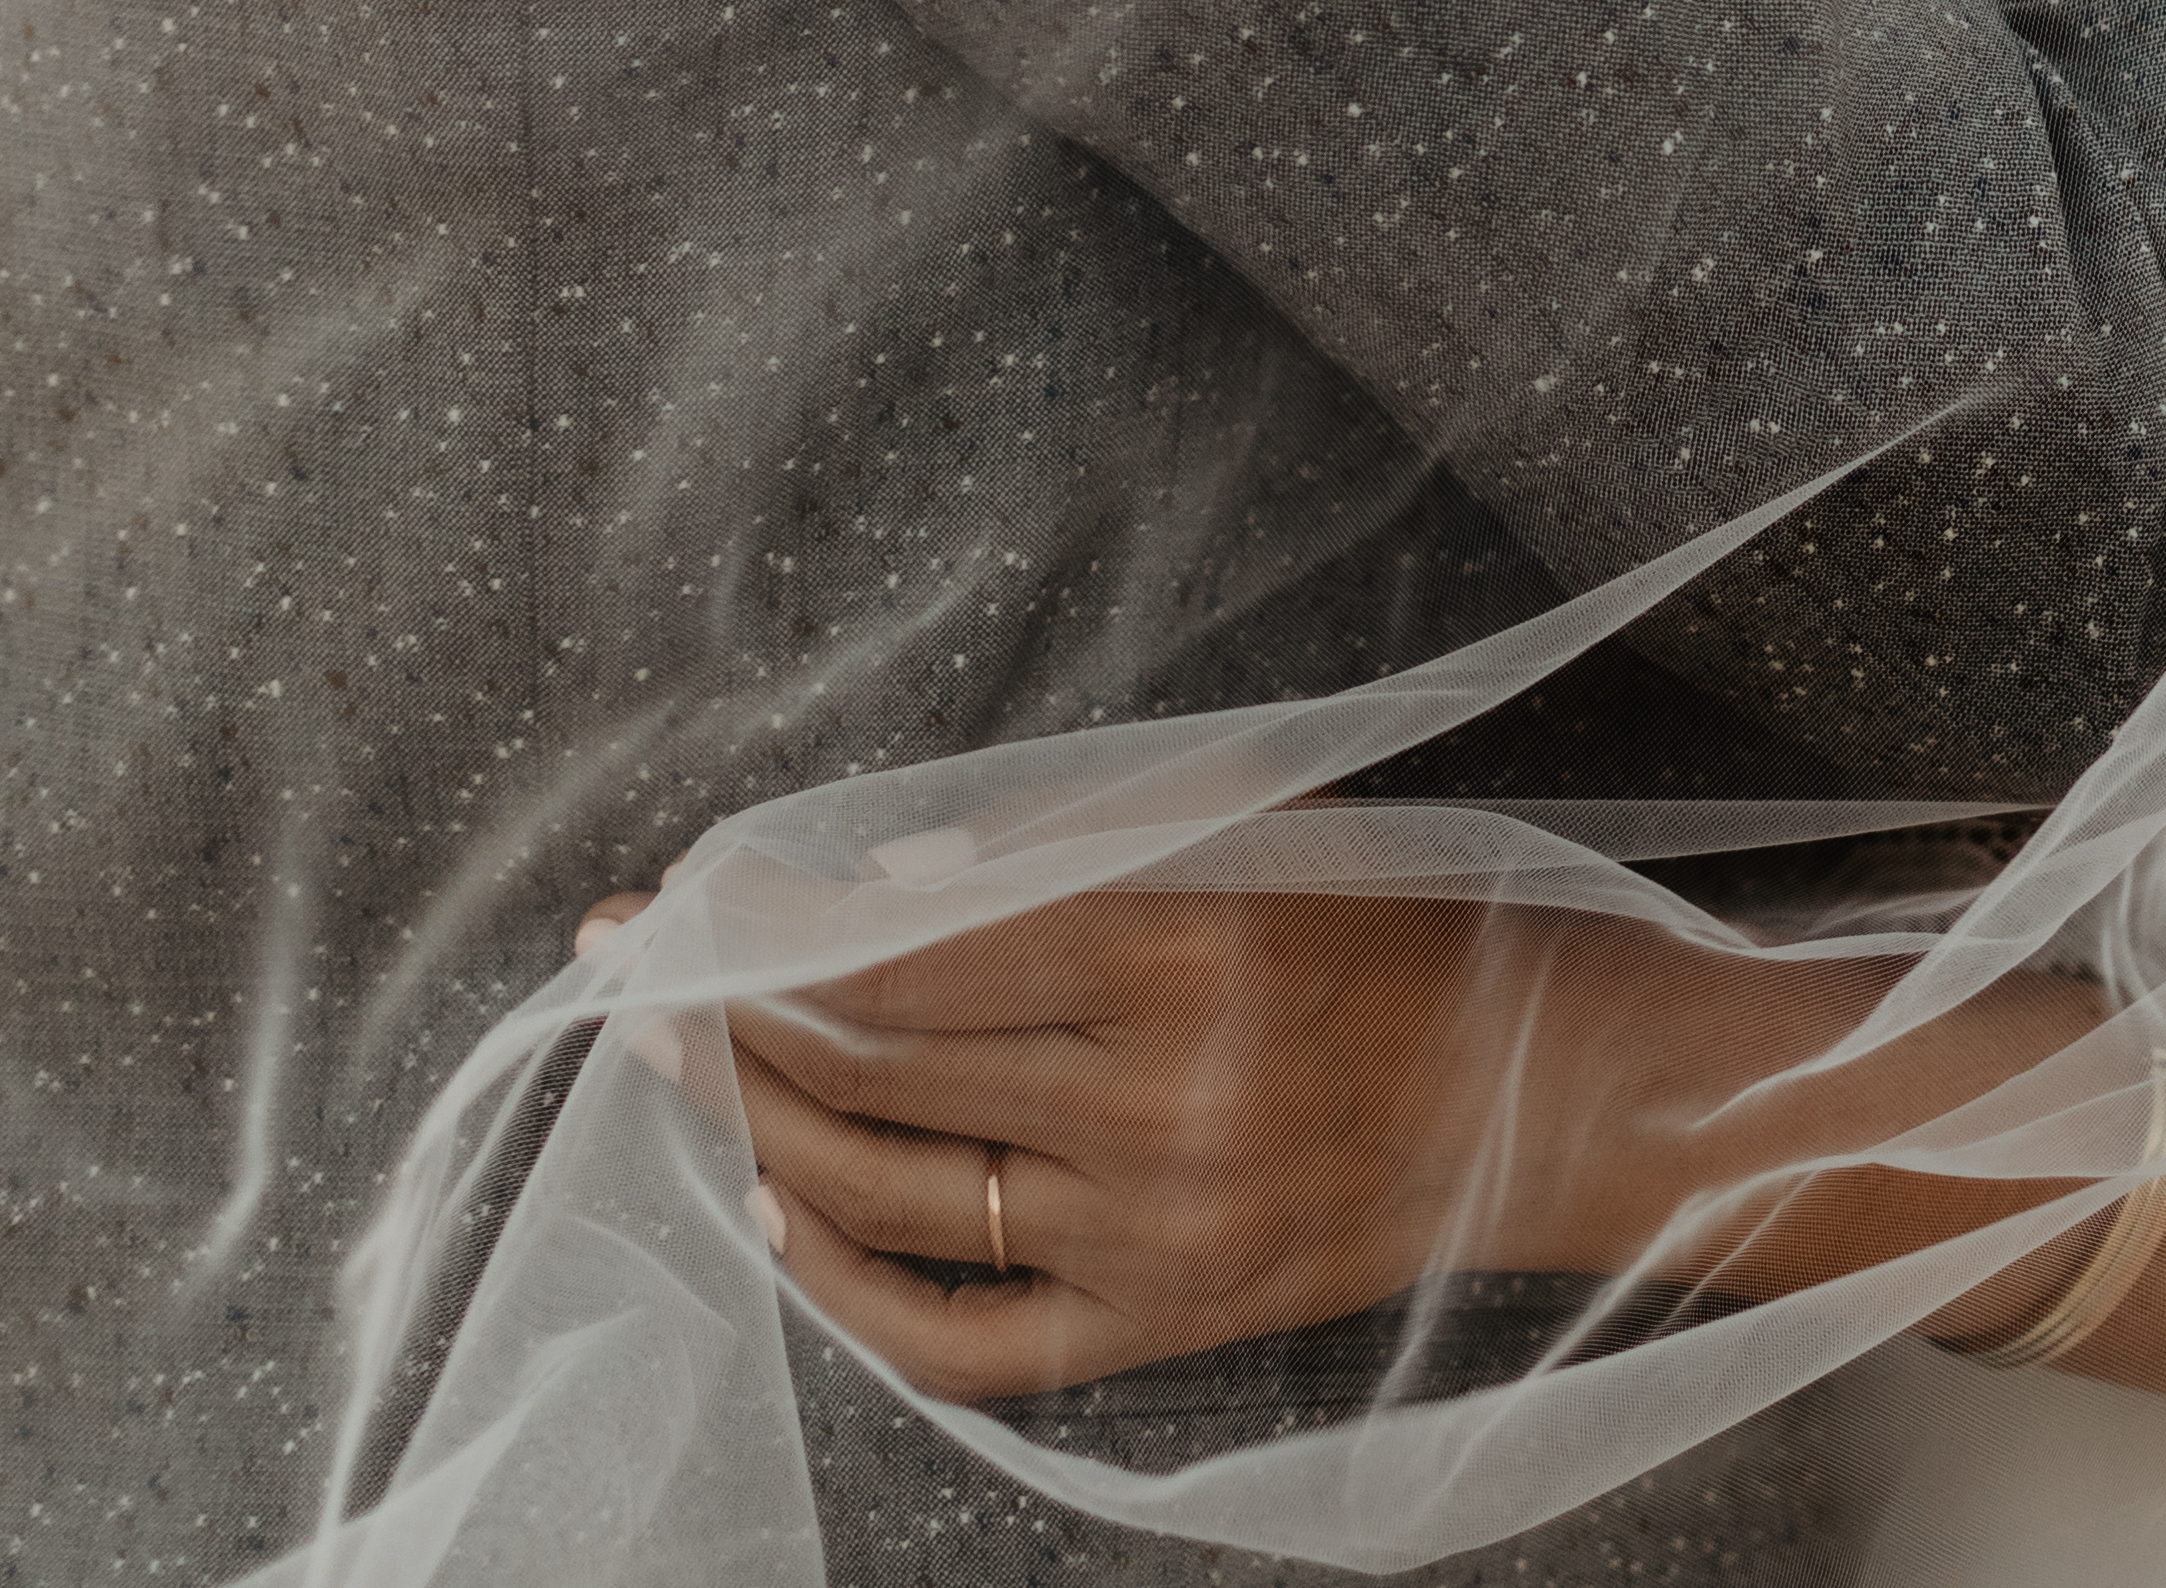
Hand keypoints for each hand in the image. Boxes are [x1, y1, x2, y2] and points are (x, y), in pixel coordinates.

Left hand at [606, 885, 1647, 1407]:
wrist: (1532, 1090)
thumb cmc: (1391, 932)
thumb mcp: (1248, 824)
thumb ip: (1063, 837)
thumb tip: (875, 882)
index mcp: (1183, 952)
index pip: (904, 954)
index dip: (762, 930)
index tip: (677, 905)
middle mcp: (1159, 1107)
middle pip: (872, 1072)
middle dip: (723, 1019)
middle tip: (633, 977)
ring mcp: (1155, 1235)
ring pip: (887, 1197)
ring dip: (753, 1128)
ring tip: (685, 1070)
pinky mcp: (1162, 1325)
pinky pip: (962, 1341)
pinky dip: (850, 1291)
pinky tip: (784, 1218)